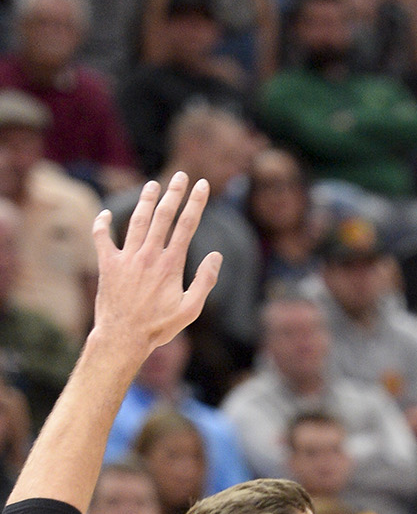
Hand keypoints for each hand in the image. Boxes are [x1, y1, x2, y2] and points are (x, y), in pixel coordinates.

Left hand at [91, 174, 220, 363]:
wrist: (123, 338)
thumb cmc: (158, 327)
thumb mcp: (191, 310)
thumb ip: (205, 281)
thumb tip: (217, 256)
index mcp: (170, 264)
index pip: (187, 226)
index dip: (196, 203)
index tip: (201, 186)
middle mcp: (149, 255)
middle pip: (163, 216)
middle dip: (174, 193)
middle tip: (181, 176)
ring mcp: (127, 257)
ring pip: (137, 220)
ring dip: (146, 200)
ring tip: (153, 185)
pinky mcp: (108, 264)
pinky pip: (102, 237)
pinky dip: (102, 224)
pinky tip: (105, 214)